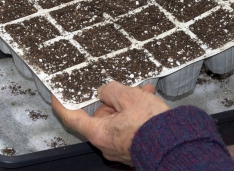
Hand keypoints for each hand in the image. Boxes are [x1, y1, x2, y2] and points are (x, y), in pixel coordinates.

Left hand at [52, 81, 169, 164]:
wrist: (176, 145)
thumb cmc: (151, 125)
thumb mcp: (129, 97)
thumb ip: (111, 90)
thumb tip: (105, 90)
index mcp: (99, 132)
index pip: (71, 118)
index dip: (62, 104)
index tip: (57, 95)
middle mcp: (106, 143)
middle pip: (100, 115)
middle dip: (111, 98)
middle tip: (122, 86)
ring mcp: (120, 147)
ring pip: (117, 118)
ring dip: (128, 103)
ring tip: (142, 90)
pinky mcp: (133, 147)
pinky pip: (129, 126)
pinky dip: (136, 112)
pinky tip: (148, 98)